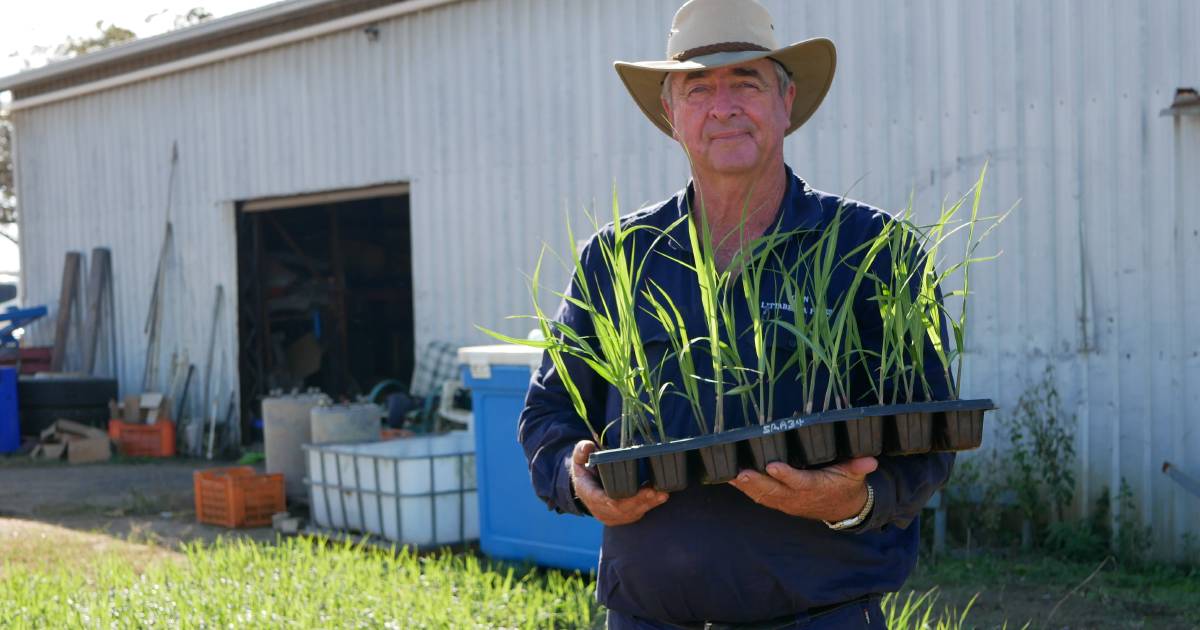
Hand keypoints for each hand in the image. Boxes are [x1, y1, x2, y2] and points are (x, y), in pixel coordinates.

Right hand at [569, 440, 667, 526]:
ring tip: (663, 494)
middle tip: (656, 492)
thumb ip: (580, 451)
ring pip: (632, 513)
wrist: (584, 490)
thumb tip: (588, 445)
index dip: (620, 499)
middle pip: (623, 509)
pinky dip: (649, 505)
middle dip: (640, 501)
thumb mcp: (578, 460)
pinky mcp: (622, 517)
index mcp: (589, 495)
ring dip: (648, 504)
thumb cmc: (584, 472)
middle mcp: (600, 510)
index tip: (632, 494)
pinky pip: (637, 513)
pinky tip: (660, 497)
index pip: (604, 501)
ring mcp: (612, 516)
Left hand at [728, 457, 877, 521]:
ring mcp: (786, 502)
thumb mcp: (855, 476)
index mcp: (815, 487)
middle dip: (756, 481)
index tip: (773, 466)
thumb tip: (870, 461)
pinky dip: (745, 489)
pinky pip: (759, 497)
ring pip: (763, 495)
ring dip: (746, 486)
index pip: (799, 481)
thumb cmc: (845, 486)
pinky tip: (730, 479)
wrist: (842, 510)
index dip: (786, 475)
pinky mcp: (779, 503)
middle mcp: (797, 497)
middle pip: (774, 490)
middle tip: (741, 471)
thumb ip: (858, 467)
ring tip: (729, 474)